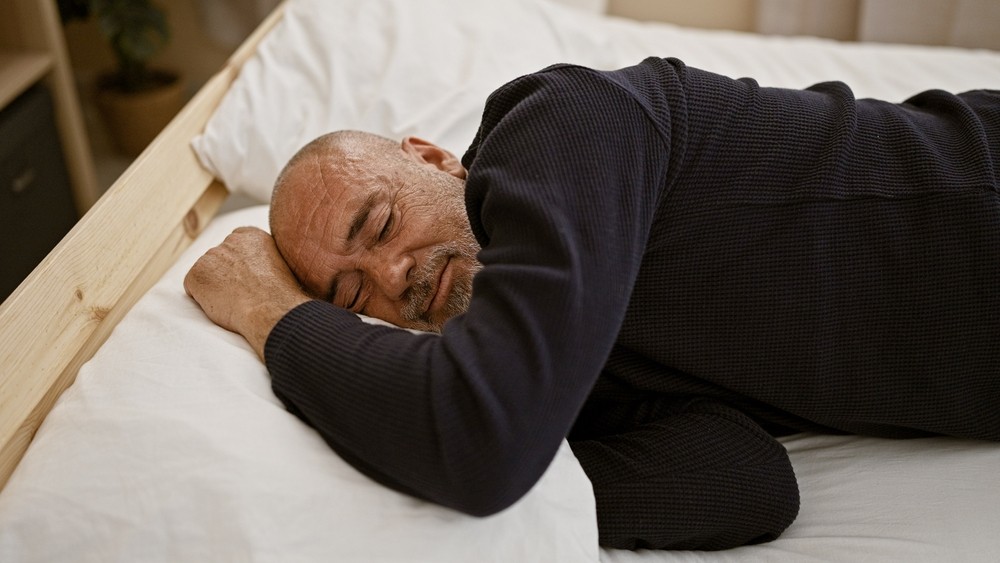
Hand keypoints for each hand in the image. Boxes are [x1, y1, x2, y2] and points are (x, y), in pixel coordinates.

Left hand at [184, 226, 310, 358]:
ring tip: (237, 300)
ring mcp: (209, 256)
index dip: (240, 266)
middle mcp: (228, 241)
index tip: (250, 279)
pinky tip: (223, 305)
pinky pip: (193, 289)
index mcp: (251, 235)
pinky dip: (203, 300)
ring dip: (215, 287)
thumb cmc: (279, 296)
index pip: (235, 245)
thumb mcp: (279, 265)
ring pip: (207, 275)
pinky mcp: (196, 275)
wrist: (271, 309)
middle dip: (226, 276)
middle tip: (244, 293)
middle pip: (219, 260)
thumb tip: (254, 267)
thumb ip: (261, 257)